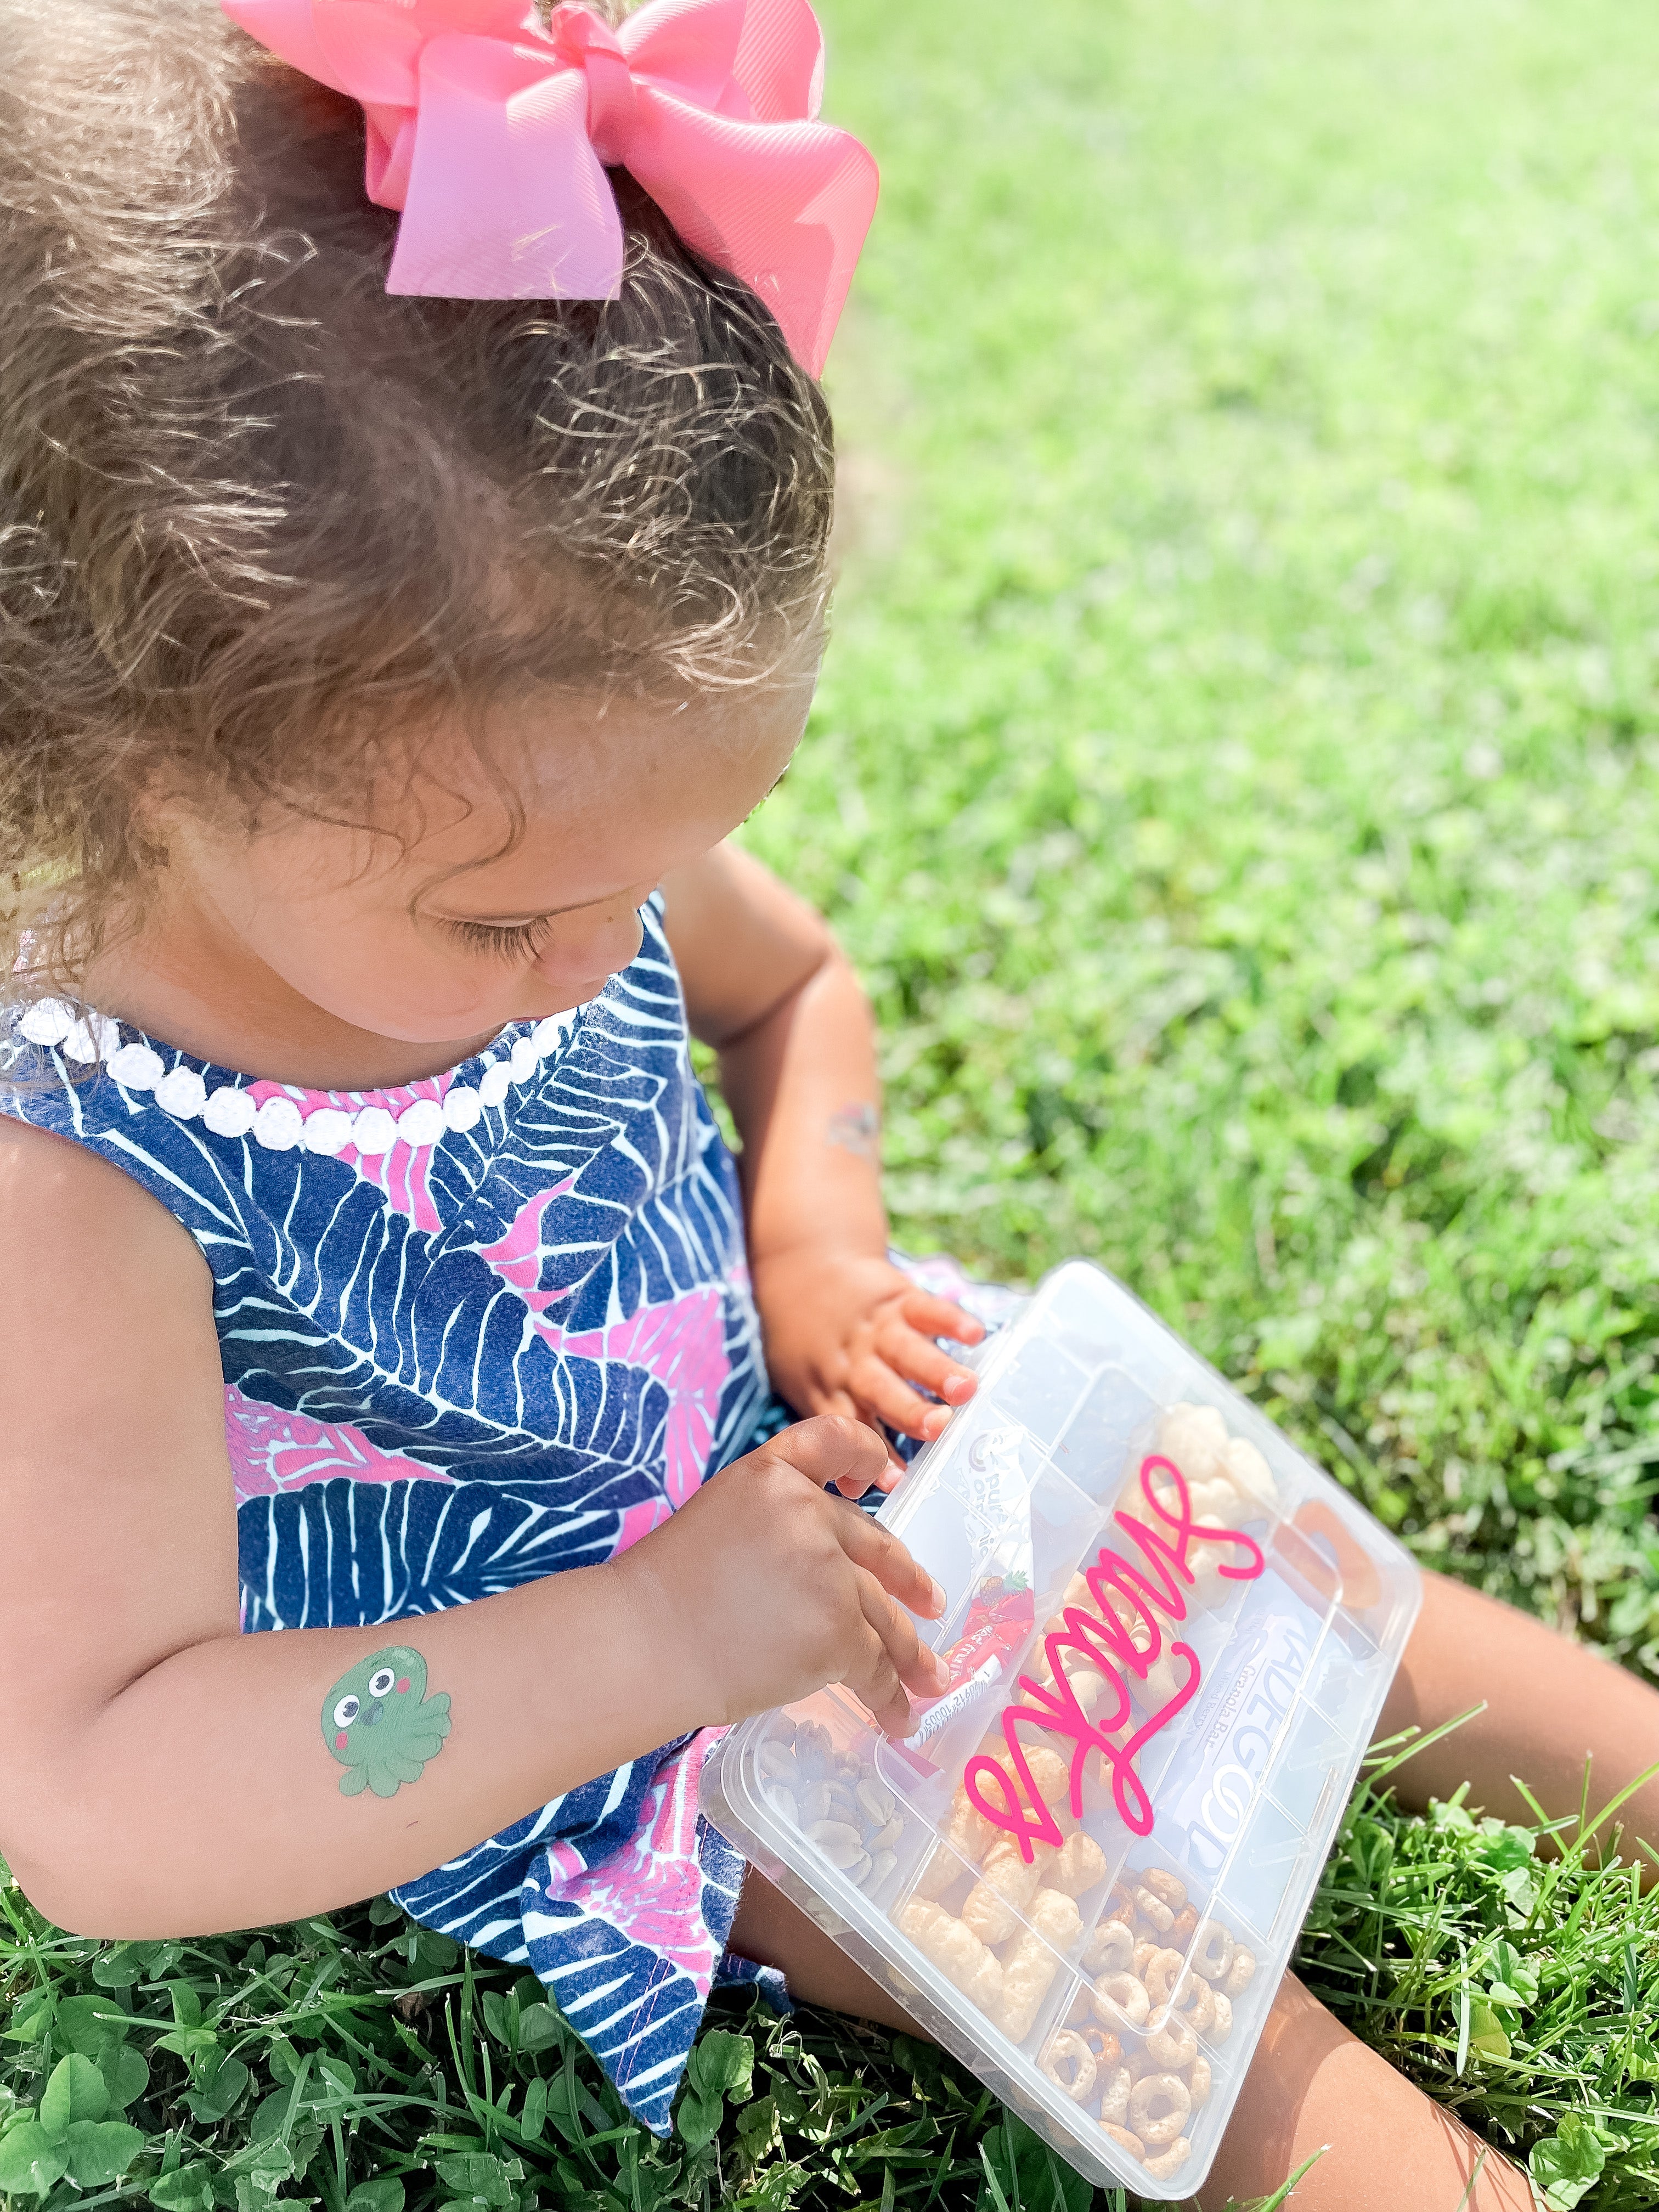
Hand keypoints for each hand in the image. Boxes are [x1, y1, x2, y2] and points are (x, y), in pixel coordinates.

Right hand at [612, 1416, 951, 1735]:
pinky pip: (875, 1666)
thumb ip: (777, 1520)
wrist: (641, 1645)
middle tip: (931, 1603)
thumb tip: (833, 1562)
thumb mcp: (719, 1519)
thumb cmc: (664, 1594)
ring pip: (884, 1617)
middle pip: (874, 1548)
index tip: (883, 1474)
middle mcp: (807, 1514)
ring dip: (912, 1654)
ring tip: (931, 1679)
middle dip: (909, 1582)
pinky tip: (899, 1716)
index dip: (865, 1453)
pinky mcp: (836, 1633)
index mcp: (771, 1476)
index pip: (832, 1439)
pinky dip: (890, 1696)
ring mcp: (828, 1574)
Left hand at [751, 1246, 984, 1459]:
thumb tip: (850, 1493)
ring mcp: (877, 1329)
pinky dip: (949, 1320)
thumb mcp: (805, 1385)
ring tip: (966, 1388)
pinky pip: (925, 1308)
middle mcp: (855, 1363)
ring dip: (936, 1370)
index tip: (898, 1482)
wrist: (801, 1269)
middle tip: (938, 1428)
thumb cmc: (807, 1342)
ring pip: (907, 1352)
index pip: (854, 1428)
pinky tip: (973, 1334)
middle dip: (909, 1411)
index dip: (874, 1456)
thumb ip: (834, 1431)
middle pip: (881, 1390)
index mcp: (833, 1390)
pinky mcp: (897, 1297)